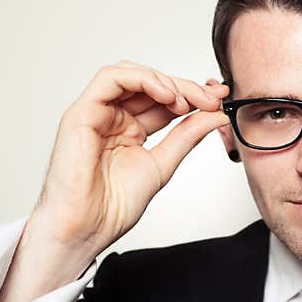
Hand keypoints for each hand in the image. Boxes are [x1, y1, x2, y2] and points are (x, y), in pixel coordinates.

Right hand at [34, 60, 229, 252]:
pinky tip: (164, 94)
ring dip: (164, 81)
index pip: (163, 100)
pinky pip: (110, 79)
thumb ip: (187, 137)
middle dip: (185, 87)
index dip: (193, 96)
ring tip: (186, 101)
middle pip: (151, 84)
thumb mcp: (163, 164)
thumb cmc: (113, 206)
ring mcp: (97, 113)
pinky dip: (141, 79)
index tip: (219, 100)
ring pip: (131, 74)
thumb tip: (216, 115)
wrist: (88, 227)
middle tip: (211, 99)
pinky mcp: (82, 112)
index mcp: (130, 129)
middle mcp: (113, 117)